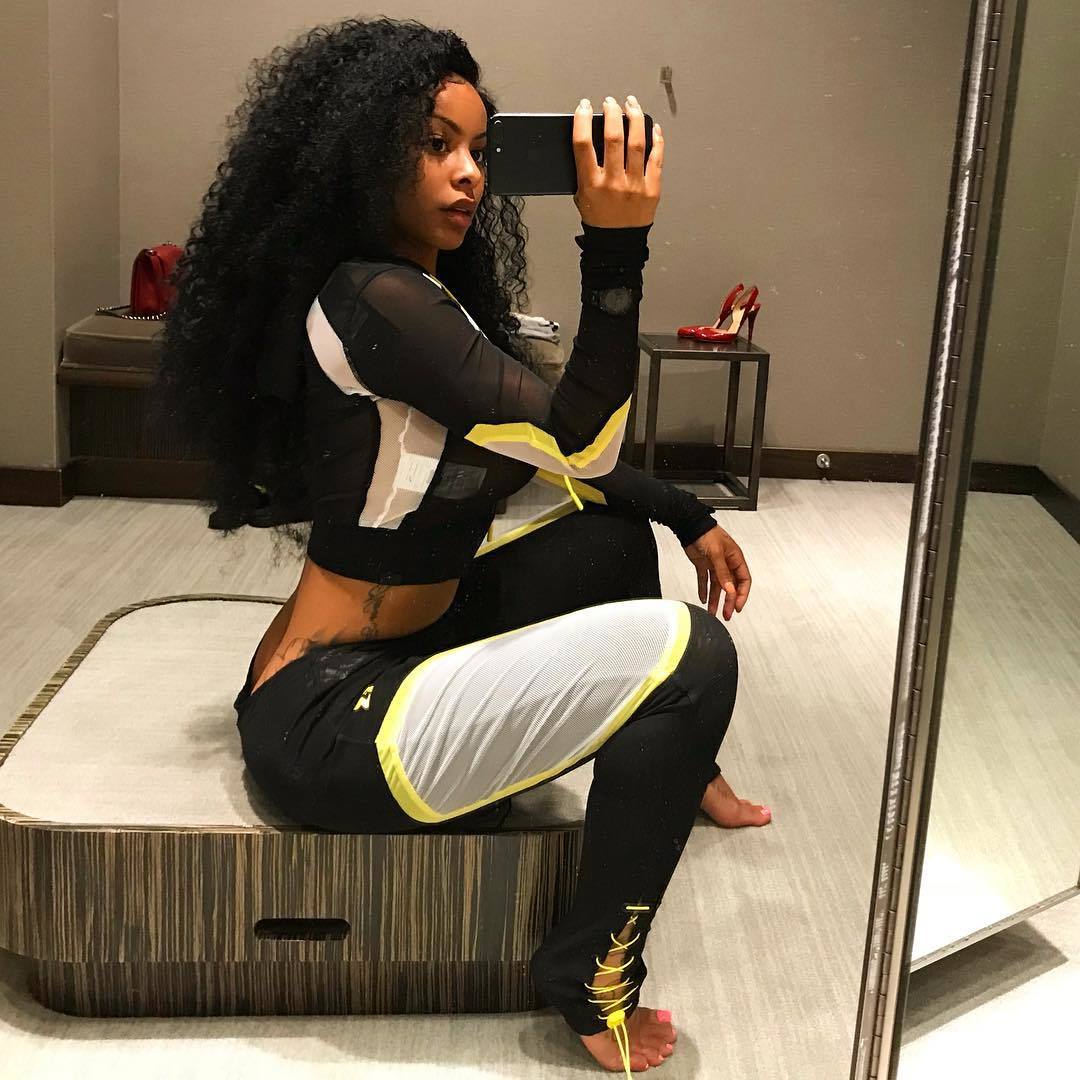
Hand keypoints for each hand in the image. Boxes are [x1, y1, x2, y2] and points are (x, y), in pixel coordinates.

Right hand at [572, 94, 662, 227]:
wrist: (617, 244)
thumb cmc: (599, 219)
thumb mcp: (581, 195)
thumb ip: (585, 169)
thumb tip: (591, 137)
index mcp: (591, 184)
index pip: (583, 144)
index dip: (583, 120)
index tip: (584, 107)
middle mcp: (613, 183)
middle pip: (613, 137)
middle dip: (611, 113)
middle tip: (610, 102)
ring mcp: (635, 185)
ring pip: (637, 142)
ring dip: (634, 118)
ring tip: (631, 105)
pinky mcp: (652, 188)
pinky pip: (657, 157)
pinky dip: (656, 139)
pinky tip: (653, 126)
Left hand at [682, 524, 750, 620]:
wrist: (690, 526)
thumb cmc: (707, 533)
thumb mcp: (717, 553)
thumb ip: (723, 572)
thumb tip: (730, 589)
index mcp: (735, 559)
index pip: (743, 581)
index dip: (742, 595)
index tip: (738, 606)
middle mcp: (727, 563)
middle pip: (731, 587)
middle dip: (729, 602)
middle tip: (727, 614)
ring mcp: (715, 565)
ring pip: (718, 587)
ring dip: (716, 599)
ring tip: (713, 612)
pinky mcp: (703, 565)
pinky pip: (705, 581)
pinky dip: (704, 590)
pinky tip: (703, 599)